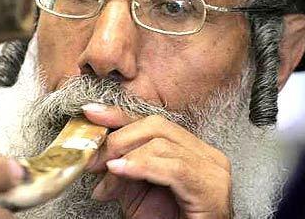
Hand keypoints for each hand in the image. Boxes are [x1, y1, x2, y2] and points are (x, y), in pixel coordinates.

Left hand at [84, 105, 232, 218]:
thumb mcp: (136, 190)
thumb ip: (122, 167)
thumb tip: (97, 151)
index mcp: (192, 150)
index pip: (153, 122)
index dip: (120, 115)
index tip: (92, 114)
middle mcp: (206, 154)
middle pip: (157, 126)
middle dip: (119, 139)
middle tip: (93, 160)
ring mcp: (212, 169)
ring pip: (160, 144)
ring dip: (124, 160)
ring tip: (105, 182)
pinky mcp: (210, 187)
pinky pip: (173, 168)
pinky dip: (141, 166)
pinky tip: (120, 171)